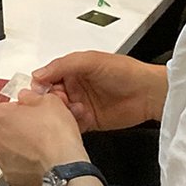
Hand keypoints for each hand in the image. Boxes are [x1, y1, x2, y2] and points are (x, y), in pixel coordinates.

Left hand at [0, 91, 89, 185]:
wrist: (64, 166)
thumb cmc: (56, 135)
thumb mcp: (50, 101)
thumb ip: (32, 97)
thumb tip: (28, 97)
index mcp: (0, 116)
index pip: (8, 107)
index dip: (25, 109)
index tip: (35, 113)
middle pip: (7, 128)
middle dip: (22, 128)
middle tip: (41, 128)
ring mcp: (2, 159)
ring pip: (11, 148)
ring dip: (24, 146)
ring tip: (44, 146)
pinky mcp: (11, 177)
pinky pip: (17, 166)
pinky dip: (27, 163)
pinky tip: (42, 160)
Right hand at [33, 51, 167, 132]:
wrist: (148, 92)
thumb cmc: (122, 71)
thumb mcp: (90, 61)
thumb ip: (63, 65)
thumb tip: (38, 74)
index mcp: (71, 70)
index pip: (47, 78)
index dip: (41, 85)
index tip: (39, 91)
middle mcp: (74, 87)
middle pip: (50, 97)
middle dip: (51, 101)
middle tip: (60, 101)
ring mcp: (81, 105)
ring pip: (60, 112)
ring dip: (63, 112)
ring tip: (77, 109)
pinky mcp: (89, 122)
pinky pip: (73, 125)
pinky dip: (73, 124)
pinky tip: (83, 118)